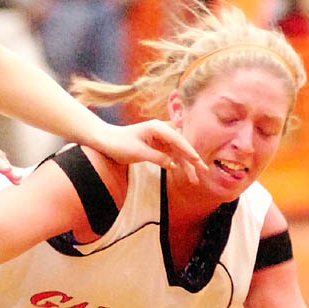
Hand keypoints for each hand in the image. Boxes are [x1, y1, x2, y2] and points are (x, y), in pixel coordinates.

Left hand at [90, 119, 206, 182]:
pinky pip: (171, 155)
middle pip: (181, 146)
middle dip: (192, 159)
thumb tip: (173, 165)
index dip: (188, 150)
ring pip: (177, 152)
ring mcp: (160, 138)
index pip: (177, 139)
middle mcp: (161, 131)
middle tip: (204, 171)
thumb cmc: (118, 143)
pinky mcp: (157, 145)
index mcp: (157, 128)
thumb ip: (157, 158)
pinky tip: (182, 173)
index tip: (197, 160)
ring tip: (195, 179)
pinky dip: (177, 164)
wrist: (105, 140)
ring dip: (186, 165)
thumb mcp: (137, 152)